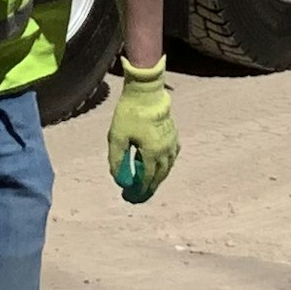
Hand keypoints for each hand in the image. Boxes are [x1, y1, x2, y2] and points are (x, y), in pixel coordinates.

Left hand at [106, 62, 176, 202]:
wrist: (146, 92)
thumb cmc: (129, 113)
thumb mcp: (117, 137)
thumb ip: (117, 160)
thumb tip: (119, 179)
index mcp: (152, 153)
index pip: (148, 179)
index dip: (140, 190)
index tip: (131, 196)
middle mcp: (166, 151)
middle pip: (160, 175)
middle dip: (150, 186)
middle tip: (140, 194)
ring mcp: (172, 142)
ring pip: (168, 166)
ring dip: (159, 176)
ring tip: (149, 182)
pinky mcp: (174, 134)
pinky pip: (173, 155)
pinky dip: (166, 164)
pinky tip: (161, 164)